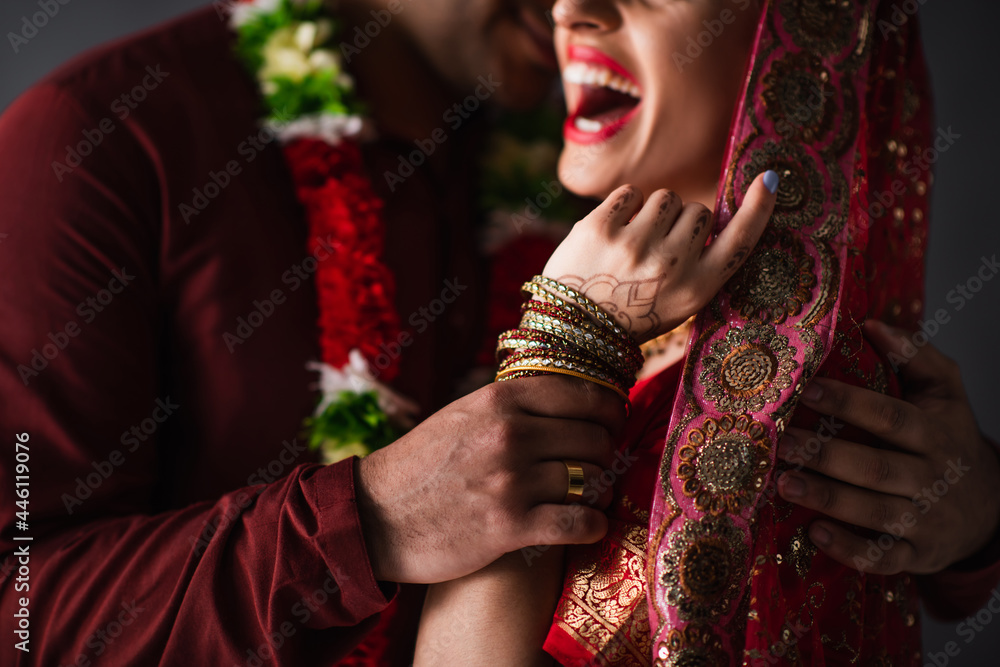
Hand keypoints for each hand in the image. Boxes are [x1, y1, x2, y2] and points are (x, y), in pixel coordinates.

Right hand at [354, 375, 624, 583]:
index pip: (584, 394)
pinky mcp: (510, 526)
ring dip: (599, 490)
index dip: (610, 410)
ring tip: (591, 495)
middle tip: (599, 464)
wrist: (375, 517)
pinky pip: (579, 522)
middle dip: (604, 453)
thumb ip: (511, 404)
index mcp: (499, 400)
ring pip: (592, 479)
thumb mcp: (462, 415)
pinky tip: (588, 525)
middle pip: (595, 438)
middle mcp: (510, 434)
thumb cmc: (422, 466)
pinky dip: (592, 525)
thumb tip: (565, 393)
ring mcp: (511, 481)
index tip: (613, 422)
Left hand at [541, 171, 777, 342]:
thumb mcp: (678, 303)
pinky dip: (625, 207)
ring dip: (654, 212)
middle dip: (682, 222)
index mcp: (696, 289)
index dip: (758, 209)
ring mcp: (633, 245)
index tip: (771, 180)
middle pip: (698, 210)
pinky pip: (631, 193)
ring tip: (634, 242)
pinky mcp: (600, 227)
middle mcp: (670, 266)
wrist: (573, 329)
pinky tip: (614, 233)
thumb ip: (701, 264)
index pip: (739, 241)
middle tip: (658, 250)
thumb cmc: (633, 312)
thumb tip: (715, 213)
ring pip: (666, 198)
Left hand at [776, 319, 999, 574]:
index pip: (891, 417)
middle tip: (781, 442)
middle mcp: (933, 478)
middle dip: (826, 455)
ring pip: (875, 512)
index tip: (806, 390)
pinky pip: (883, 558)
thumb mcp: (945, 393)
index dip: (849, 403)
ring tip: (783, 484)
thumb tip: (872, 323)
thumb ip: (914, 355)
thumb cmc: (949, 438)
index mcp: (936, 433)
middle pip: (877, 467)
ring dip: (828, 499)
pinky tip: (814, 532)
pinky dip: (850, 549)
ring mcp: (926, 520)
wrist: (991, 506)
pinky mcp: (916, 555)